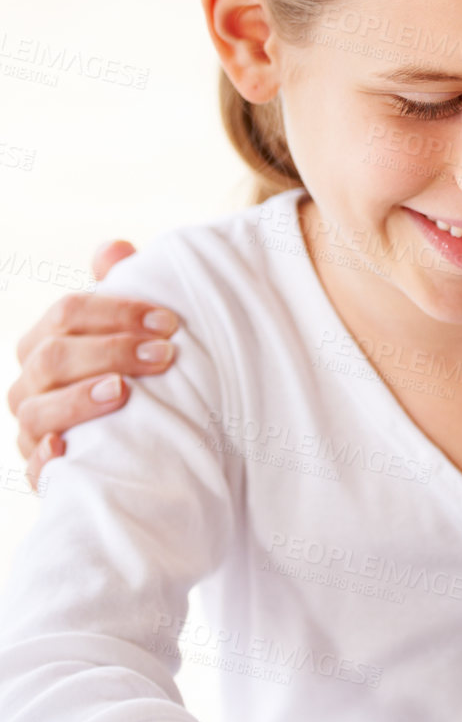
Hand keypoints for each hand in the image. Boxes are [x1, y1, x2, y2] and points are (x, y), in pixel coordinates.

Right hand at [7, 240, 179, 488]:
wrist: (150, 449)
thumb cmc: (137, 378)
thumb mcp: (136, 335)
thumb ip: (122, 290)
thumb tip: (115, 248)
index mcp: (48, 342)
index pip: (67, 313)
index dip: (116, 312)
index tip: (169, 322)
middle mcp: (32, 385)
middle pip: (53, 357)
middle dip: (110, 351)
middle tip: (164, 356)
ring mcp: (33, 430)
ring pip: (37, 410)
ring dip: (79, 400)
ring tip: (123, 392)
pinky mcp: (44, 474)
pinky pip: (33, 469)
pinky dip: (47, 459)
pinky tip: (69, 449)